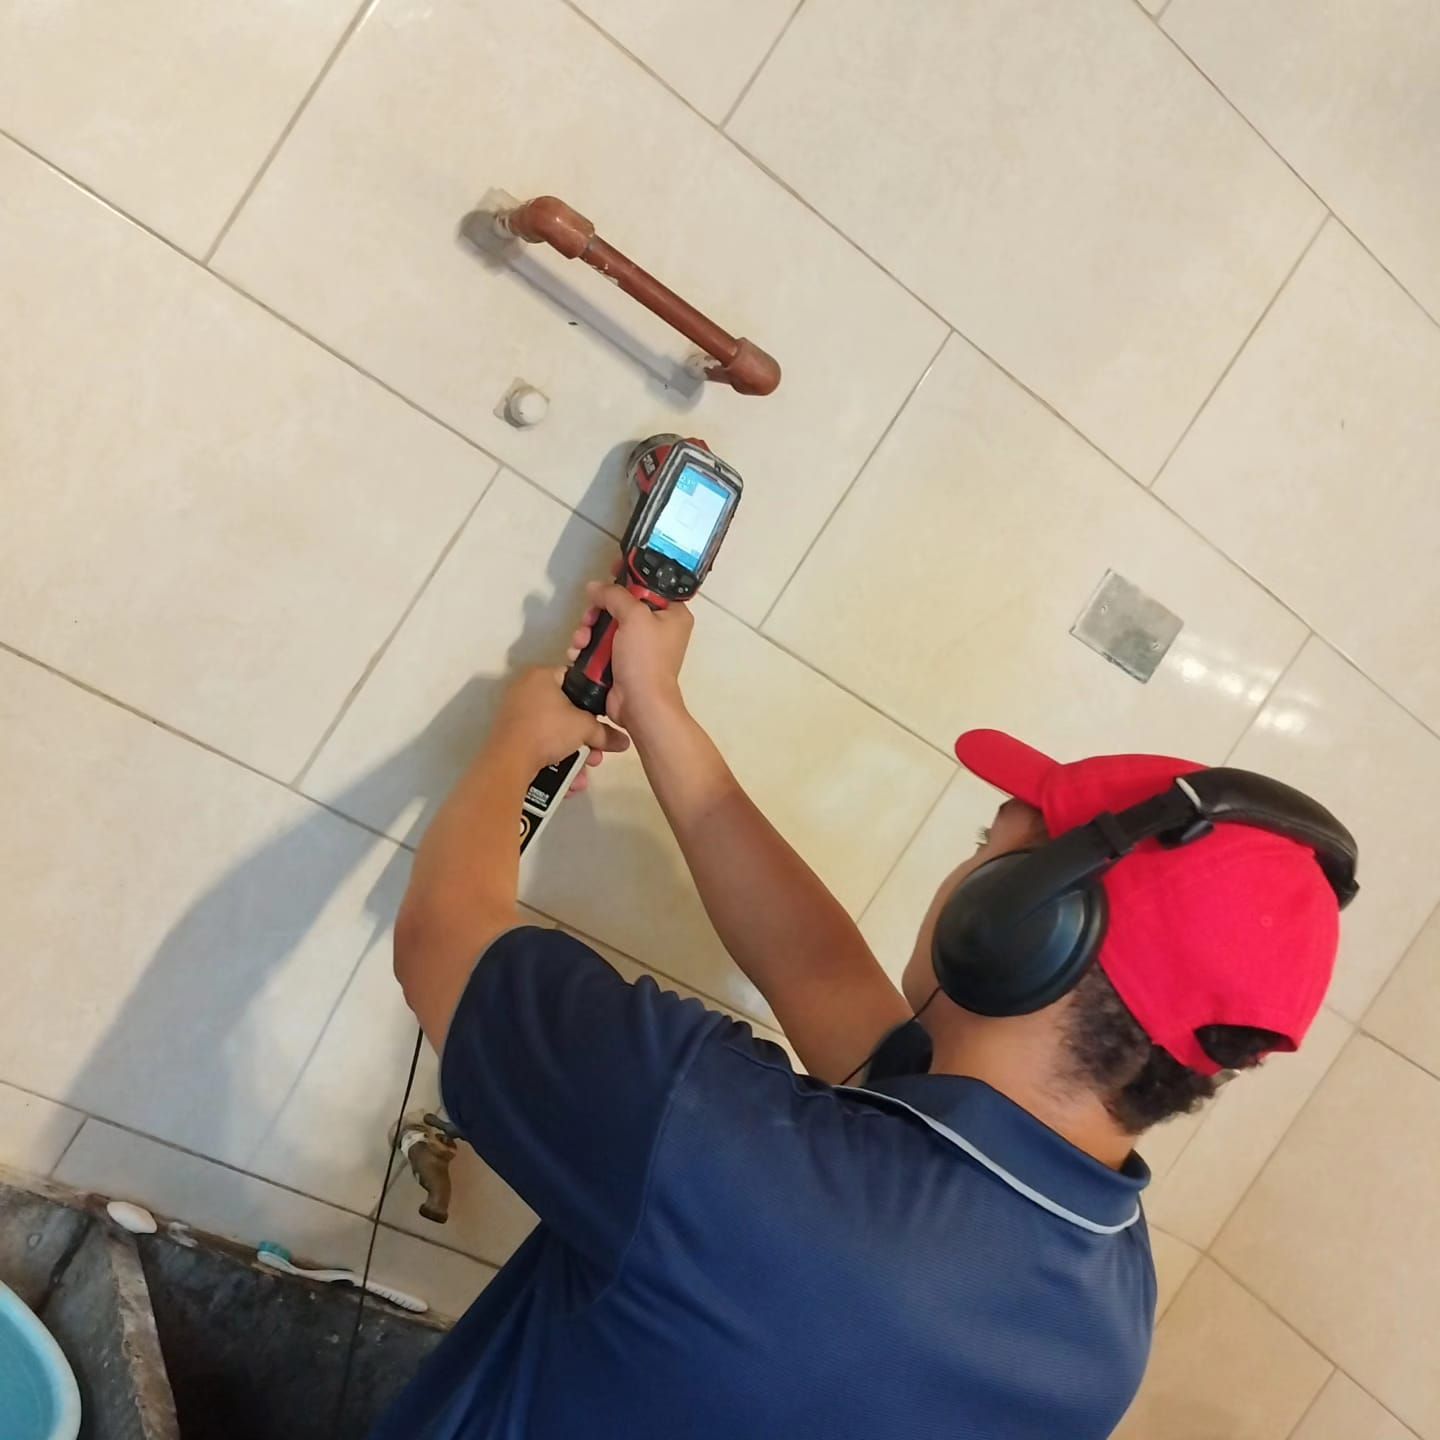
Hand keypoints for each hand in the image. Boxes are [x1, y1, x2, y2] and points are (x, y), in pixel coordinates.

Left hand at [489, 667, 629, 777]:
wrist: (510, 762)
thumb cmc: (548, 730)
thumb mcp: (584, 728)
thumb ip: (605, 733)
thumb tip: (624, 742)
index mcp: (541, 676)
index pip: (574, 678)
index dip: (591, 696)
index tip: (602, 716)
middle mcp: (525, 691)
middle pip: (565, 712)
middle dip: (584, 737)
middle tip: (596, 752)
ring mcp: (515, 715)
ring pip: (554, 733)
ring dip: (573, 755)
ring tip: (584, 772)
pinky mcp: (510, 738)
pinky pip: (540, 745)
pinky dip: (556, 761)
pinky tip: (569, 779)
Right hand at [567, 582, 693, 734]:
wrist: (639, 705)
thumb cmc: (645, 658)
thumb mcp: (634, 617)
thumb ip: (614, 595)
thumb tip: (594, 587)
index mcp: (672, 614)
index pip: (650, 584)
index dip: (629, 576)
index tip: (611, 570)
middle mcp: (657, 628)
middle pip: (621, 605)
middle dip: (599, 610)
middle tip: (590, 616)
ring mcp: (637, 646)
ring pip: (606, 624)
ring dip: (588, 629)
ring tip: (581, 640)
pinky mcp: (620, 662)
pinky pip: (600, 645)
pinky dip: (587, 646)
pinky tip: (577, 651)